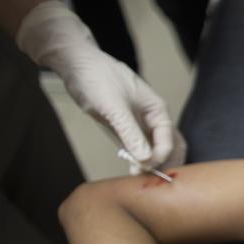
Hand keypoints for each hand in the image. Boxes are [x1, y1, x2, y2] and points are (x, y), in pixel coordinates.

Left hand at [16, 1, 186, 170]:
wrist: (76, 64)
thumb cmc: (97, 77)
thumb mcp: (114, 107)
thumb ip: (130, 134)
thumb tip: (145, 159)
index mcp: (156, 109)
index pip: (167, 138)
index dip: (160, 155)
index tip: (146, 166)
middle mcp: (150, 117)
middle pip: (166, 145)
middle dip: (162, 162)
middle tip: (150, 178)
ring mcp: (137, 123)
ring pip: (151, 148)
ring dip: (149, 163)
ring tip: (140, 178)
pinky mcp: (123, 127)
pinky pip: (136, 147)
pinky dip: (136, 159)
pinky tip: (132, 171)